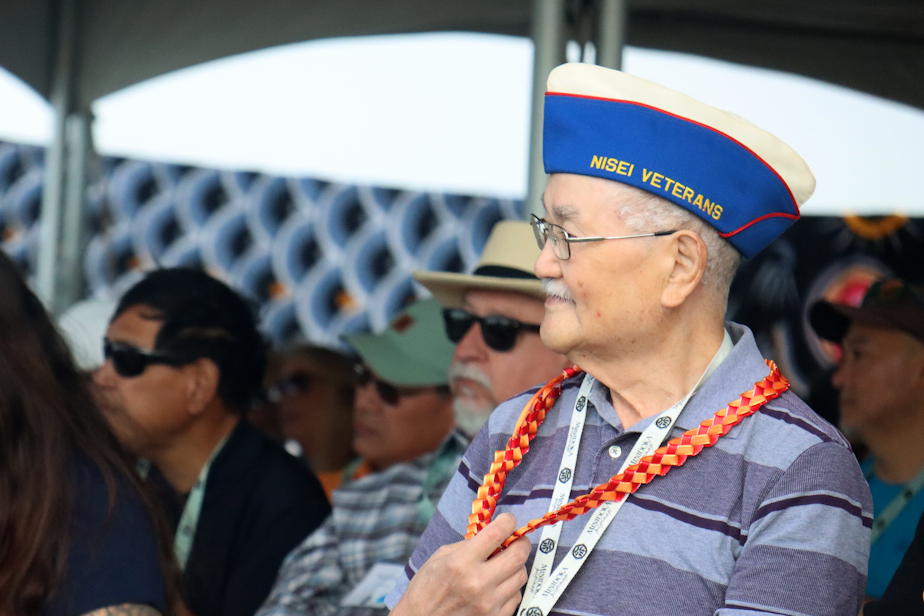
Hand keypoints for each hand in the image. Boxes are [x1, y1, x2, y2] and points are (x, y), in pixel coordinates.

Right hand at [391, 513, 530, 615]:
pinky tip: (499, 584)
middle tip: (518, 539)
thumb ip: (468, 545)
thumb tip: (492, 535)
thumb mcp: (440, 558)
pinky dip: (511, 587)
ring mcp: (488, 603)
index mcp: (461, 563)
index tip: (509, 520)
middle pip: (517, 555)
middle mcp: (478, 582)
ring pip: (521, 575)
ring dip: (516, 565)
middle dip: (522, 542)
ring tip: (505, 564)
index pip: (495, 534)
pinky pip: (516, 596)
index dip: (508, 522)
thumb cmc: (426, 590)